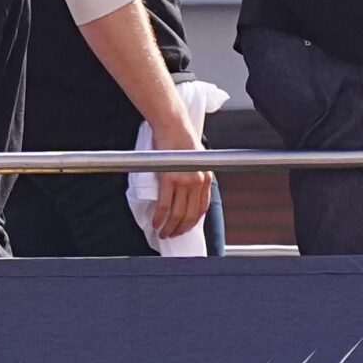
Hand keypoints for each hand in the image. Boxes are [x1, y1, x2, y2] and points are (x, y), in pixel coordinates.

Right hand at [147, 121, 213, 239]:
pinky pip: (164, 206)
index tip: (185, 229)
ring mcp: (184, 181)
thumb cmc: (181, 141)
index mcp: (206, 178)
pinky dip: (159, 218)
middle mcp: (197, 182)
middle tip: (171, 235)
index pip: (202, 209)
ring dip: (169, 227)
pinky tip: (155, 223)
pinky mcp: (168, 179)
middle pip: (189, 215)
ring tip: (162, 232)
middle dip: (180, 229)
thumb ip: (196, 178)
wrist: (173, 127)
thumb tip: (188, 196)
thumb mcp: (196, 162)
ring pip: (177, 214)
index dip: (193, 223)